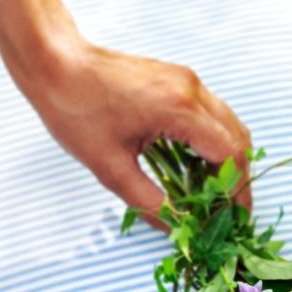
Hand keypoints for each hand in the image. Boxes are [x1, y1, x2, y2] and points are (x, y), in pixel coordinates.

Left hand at [30, 42, 252, 220]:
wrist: (54, 62)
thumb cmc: (75, 108)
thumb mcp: (110, 168)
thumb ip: (149, 203)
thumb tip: (176, 229)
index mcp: (180, 109)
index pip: (230, 156)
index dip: (237, 191)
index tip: (234, 218)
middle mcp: (191, 90)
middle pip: (237, 140)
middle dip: (236, 180)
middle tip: (225, 211)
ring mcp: (187, 82)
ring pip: (229, 127)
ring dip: (225, 162)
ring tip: (210, 194)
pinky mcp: (179, 81)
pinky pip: (212, 116)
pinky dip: (212, 145)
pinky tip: (194, 168)